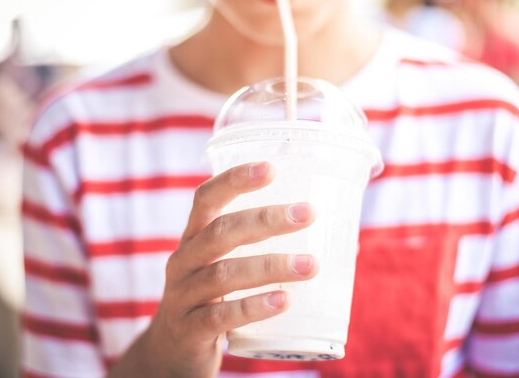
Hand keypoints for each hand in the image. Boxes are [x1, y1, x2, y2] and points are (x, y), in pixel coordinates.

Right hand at [146, 162, 317, 376]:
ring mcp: (182, 295)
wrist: (174, 350)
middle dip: (265, 220)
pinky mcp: (188, 329)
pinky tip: (283, 300)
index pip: (206, 198)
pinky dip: (253, 306)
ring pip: (223, 273)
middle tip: (307, 214)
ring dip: (270, 266)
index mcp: (194, 237)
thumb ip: (269, 251)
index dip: (234, 180)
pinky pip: (219, 316)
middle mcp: (183, 260)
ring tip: (310, 266)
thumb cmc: (214, 298)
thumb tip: (345, 245)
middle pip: (219, 232)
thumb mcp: (228, 268)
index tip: (271, 168)